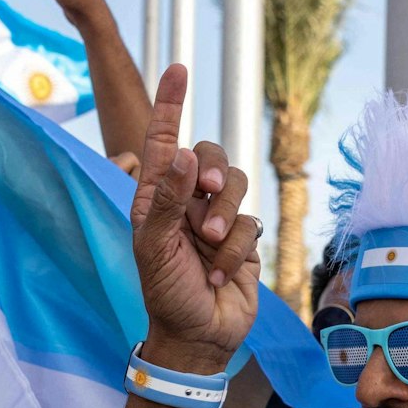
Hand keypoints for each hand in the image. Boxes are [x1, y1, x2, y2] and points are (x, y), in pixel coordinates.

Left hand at [130, 66, 258, 374]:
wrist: (198, 338)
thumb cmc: (166, 294)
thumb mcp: (156, 248)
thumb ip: (168, 201)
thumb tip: (184, 154)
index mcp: (155, 198)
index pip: (163, 142)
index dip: (170, 105)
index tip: (178, 69)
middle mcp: (186, 202)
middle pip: (211, 157)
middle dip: (214, 175)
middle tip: (208, 194)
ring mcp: (216, 218)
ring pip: (237, 188)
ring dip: (225, 221)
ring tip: (211, 250)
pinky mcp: (242, 238)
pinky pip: (251, 223)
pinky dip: (237, 250)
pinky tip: (221, 274)